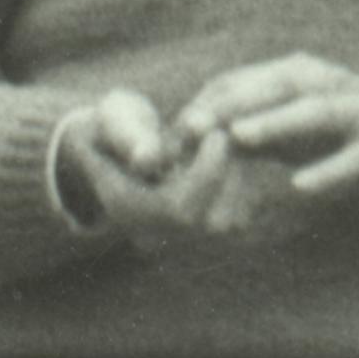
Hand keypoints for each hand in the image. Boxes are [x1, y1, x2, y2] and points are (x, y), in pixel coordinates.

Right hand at [53, 82, 297, 245]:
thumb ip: (127, 135)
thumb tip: (147, 161)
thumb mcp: (113, 119)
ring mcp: (180, 237)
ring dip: (241, 180)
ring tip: (234, 143)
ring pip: (231, 223)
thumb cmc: (113, 124)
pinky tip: (236, 156)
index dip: (207, 173)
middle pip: (213, 224)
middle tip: (233, 136)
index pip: (179, 208)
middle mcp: (155, 233)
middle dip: (230, 177)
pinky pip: (239, 217)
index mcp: (127, 210)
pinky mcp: (202, 230)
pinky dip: (245, 186)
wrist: (114, 147)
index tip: (219, 133)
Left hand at [181, 54, 358, 210]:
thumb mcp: (296, 129)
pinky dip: (329, 170)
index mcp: (300, 75)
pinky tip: (301, 187)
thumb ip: (252, 131)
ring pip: (314, 111)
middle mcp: (328, 83)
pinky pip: (355, 157)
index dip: (207, 102)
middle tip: (190, 127)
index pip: (244, 81)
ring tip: (240, 137)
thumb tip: (197, 145)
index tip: (174, 130)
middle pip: (273, 88)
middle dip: (230, 104)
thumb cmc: (348, 134)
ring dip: (275, 122)